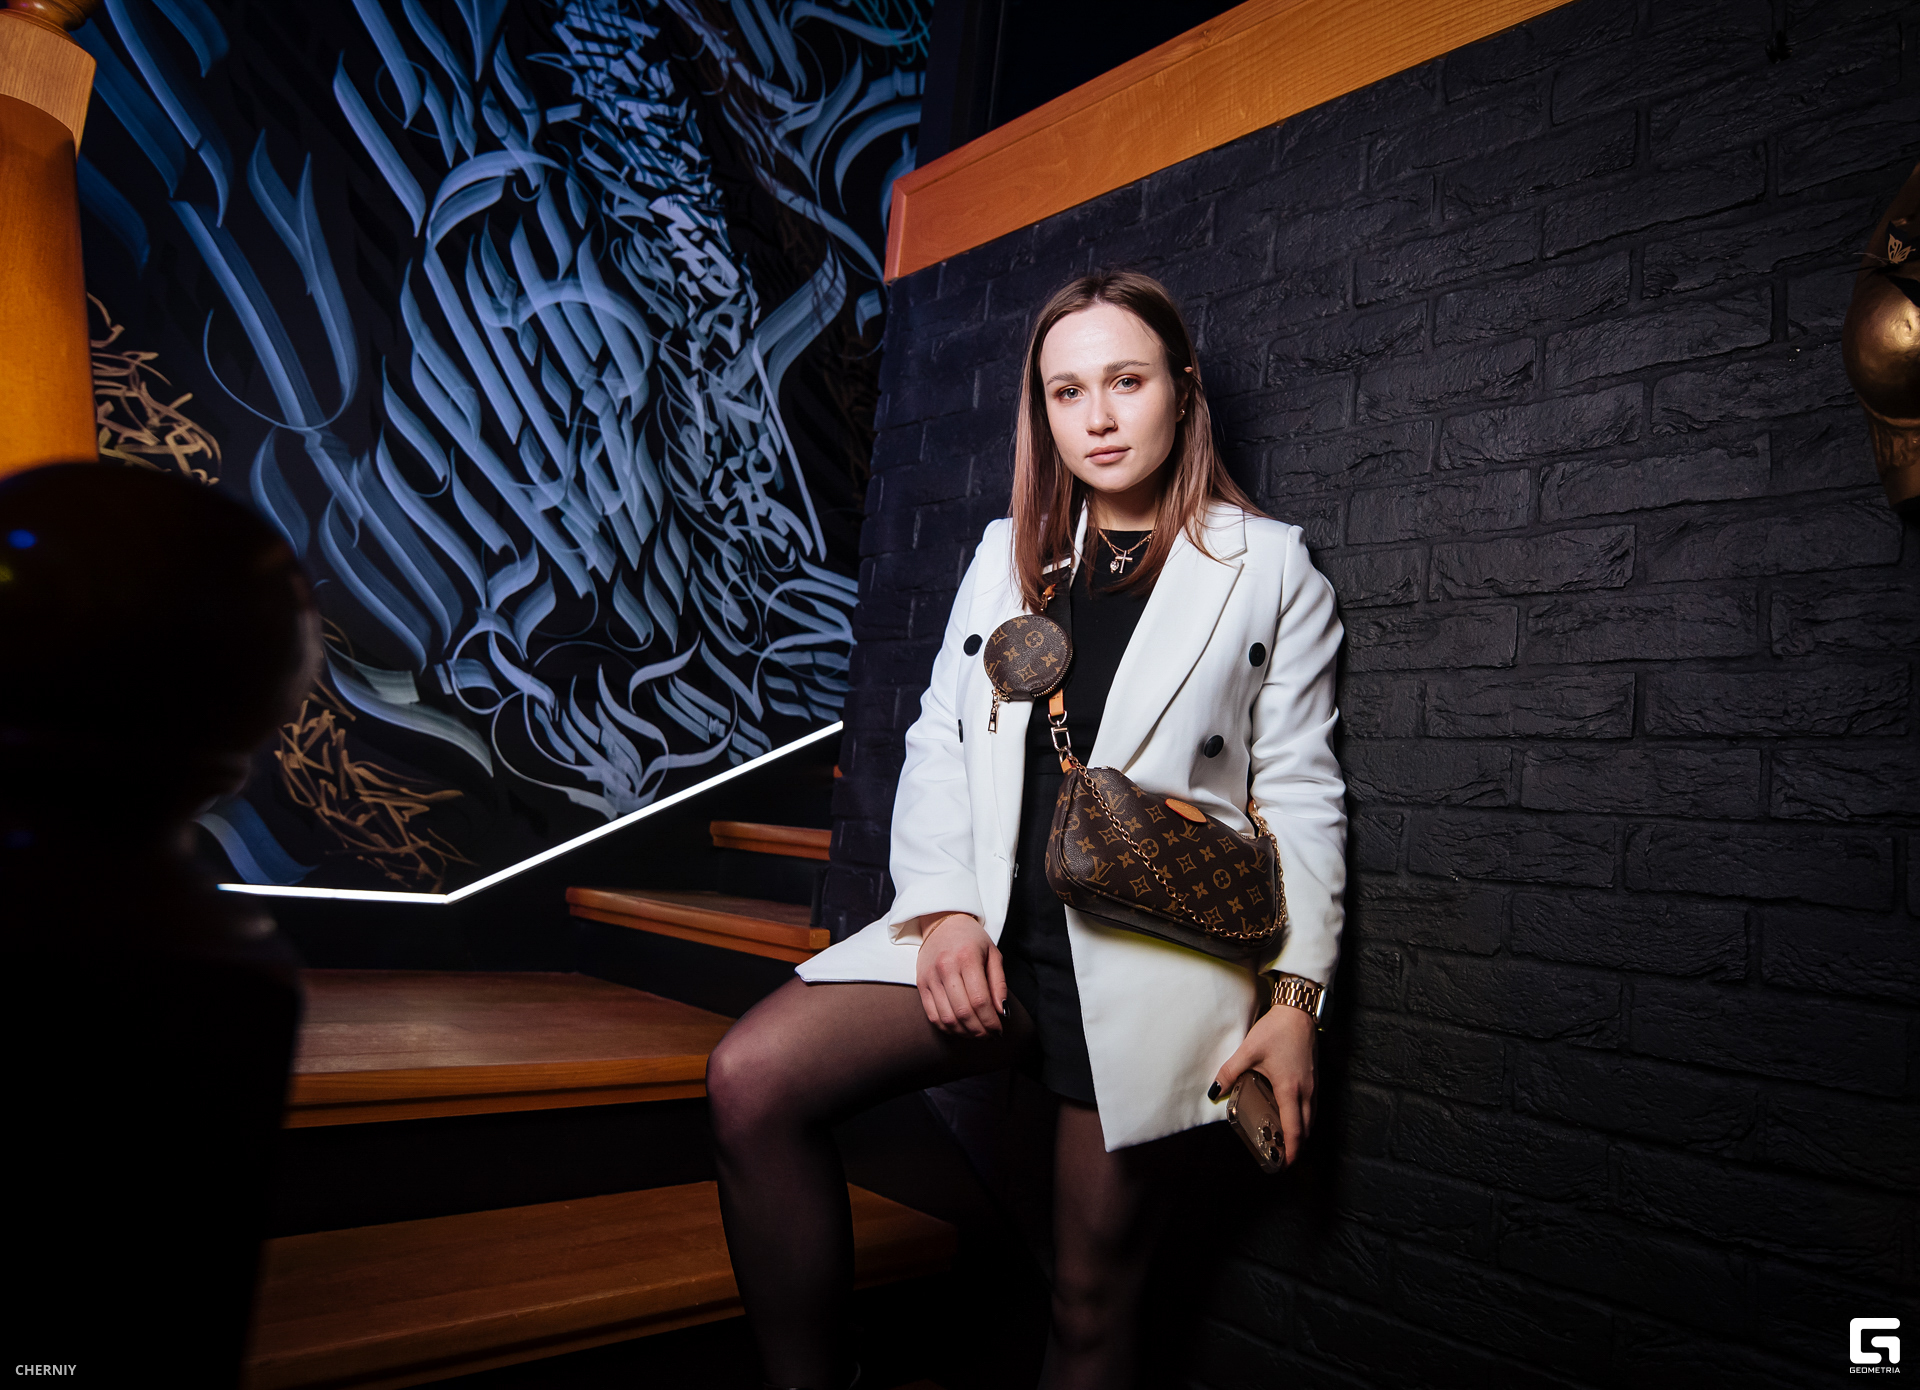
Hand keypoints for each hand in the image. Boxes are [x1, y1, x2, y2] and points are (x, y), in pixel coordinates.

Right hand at [914, 912, 1006, 1036]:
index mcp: (967, 958)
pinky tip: (959, 1029)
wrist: (943, 923)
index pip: (980, 1000)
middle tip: (989, 1036)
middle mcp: (946, 968)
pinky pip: (932, 1015)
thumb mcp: (993, 954)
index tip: (999, 1030)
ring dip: (964, 1032)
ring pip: (947, 1017)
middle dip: (979, 1030)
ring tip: (976, 1034)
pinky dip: (947, 1028)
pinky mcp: (921, 984)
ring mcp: (930, 977)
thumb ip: (999, 984)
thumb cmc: (972, 939)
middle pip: (963, 1012)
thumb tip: (1003, 1012)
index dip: (990, 1021)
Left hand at [1211, 1001, 1315, 1165]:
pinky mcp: (1315, 1077)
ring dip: (1302, 1132)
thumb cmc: (1276, 1030)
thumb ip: (1230, 1072)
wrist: (1299, 1011)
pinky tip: (1291, 1115)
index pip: (1294, 1129)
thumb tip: (1215, 1091)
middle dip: (1297, 1146)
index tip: (1284, 1165)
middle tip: (1282, 1157)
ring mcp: (1314, 1084)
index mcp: (1290, 1089)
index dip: (1291, 1151)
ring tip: (1286, 1141)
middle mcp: (1306, 1091)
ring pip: (1312, 1117)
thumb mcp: (1249, 1051)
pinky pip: (1313, 1106)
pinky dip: (1305, 1118)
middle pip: (1306, 1128)